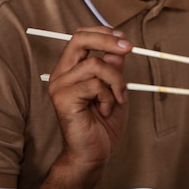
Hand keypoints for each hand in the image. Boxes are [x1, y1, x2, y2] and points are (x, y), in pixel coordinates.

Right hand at [47, 26, 131, 183]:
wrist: (94, 155)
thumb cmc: (102, 124)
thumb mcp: (114, 88)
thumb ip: (114, 67)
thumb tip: (119, 47)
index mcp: (71, 69)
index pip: (80, 37)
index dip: (103, 33)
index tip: (124, 39)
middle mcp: (61, 74)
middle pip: (80, 39)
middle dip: (107, 40)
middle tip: (128, 48)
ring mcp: (60, 85)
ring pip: (95, 65)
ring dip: (115, 81)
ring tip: (117, 99)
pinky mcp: (64, 98)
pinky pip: (95, 85)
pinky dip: (108, 97)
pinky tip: (105, 110)